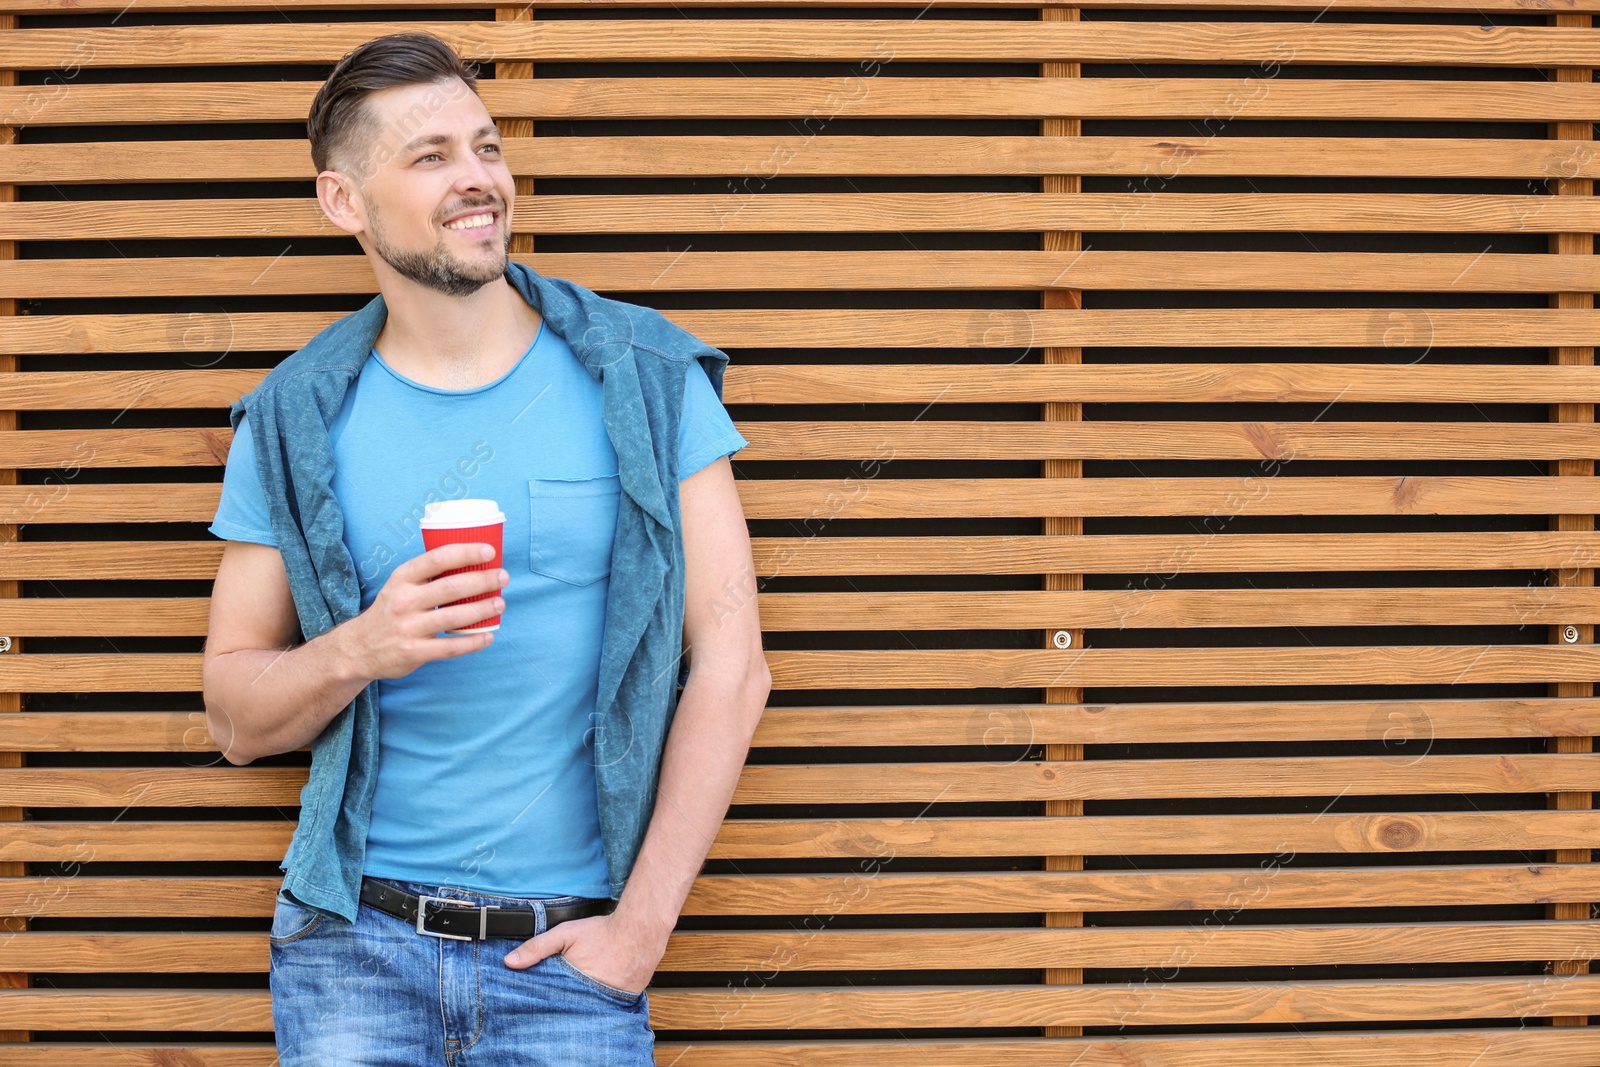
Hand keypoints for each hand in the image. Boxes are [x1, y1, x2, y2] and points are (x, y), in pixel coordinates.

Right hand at [340, 542, 507, 680]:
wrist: (359, 647)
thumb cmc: (391, 610)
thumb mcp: (400, 585)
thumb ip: (428, 576)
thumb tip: (472, 563)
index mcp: (403, 578)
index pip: (437, 559)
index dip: (465, 553)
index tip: (489, 552)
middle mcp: (404, 600)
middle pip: (451, 587)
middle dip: (483, 581)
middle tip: (503, 577)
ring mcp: (409, 627)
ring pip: (454, 617)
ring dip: (482, 609)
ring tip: (500, 603)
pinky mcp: (414, 651)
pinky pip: (450, 647)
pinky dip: (473, 642)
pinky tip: (488, 636)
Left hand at [502, 911, 667, 995]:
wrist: (640, 929)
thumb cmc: (602, 932)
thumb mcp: (564, 934)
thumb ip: (537, 948)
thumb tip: (509, 962)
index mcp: (575, 985)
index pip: (554, 1002)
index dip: (548, 1000)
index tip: (543, 999)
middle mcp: (594, 996)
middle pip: (574, 1006)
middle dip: (568, 1001)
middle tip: (567, 991)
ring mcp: (612, 999)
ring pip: (593, 1007)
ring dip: (587, 1001)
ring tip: (585, 989)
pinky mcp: (627, 998)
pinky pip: (611, 1004)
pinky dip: (605, 999)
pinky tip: (602, 987)